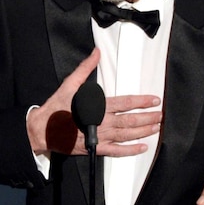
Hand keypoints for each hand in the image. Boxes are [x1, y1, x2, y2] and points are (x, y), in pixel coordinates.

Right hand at [26, 48, 162, 156]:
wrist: (42, 130)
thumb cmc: (56, 107)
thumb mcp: (69, 85)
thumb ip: (85, 69)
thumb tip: (96, 53)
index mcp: (97, 106)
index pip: (125, 103)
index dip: (141, 101)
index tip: (154, 100)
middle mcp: (101, 122)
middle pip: (130, 120)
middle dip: (147, 118)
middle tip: (161, 115)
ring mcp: (100, 137)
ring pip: (126, 135)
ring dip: (143, 131)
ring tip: (156, 128)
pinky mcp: (96, 148)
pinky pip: (117, 151)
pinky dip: (130, 150)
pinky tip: (142, 147)